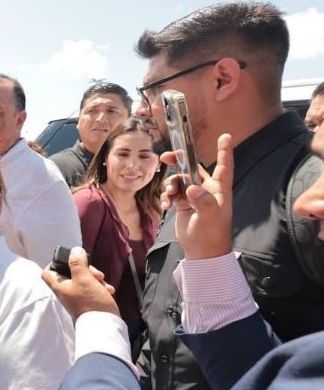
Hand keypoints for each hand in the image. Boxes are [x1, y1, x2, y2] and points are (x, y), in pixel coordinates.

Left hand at [41, 247, 117, 321]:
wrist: (104, 326)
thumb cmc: (91, 302)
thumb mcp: (84, 278)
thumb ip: (77, 263)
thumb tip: (74, 250)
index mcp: (59, 286)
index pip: (47, 272)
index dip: (55, 263)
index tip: (70, 260)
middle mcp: (65, 291)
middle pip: (70, 273)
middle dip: (85, 269)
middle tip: (96, 273)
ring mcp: (76, 297)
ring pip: (83, 280)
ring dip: (94, 278)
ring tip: (104, 282)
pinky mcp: (87, 301)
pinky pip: (91, 289)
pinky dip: (98, 287)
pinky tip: (109, 290)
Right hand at [160, 133, 232, 259]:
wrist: (202, 252)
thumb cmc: (212, 234)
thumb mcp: (210, 217)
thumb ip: (203, 201)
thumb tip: (191, 188)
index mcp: (219, 190)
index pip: (223, 166)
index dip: (224, 151)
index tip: (225, 136)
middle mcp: (207, 190)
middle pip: (192, 168)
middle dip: (178, 161)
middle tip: (165, 157)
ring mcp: (194, 196)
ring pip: (179, 180)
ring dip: (170, 185)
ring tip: (169, 196)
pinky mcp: (183, 204)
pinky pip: (172, 193)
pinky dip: (166, 196)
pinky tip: (166, 206)